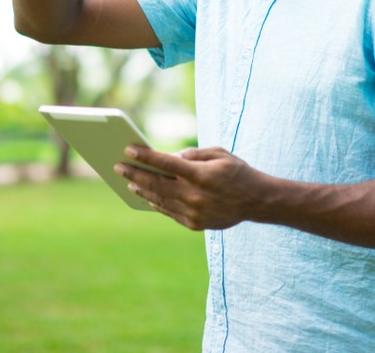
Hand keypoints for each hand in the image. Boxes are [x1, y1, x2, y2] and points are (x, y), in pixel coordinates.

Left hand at [115, 146, 268, 230]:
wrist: (256, 201)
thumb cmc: (237, 171)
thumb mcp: (219, 154)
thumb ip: (194, 154)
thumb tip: (170, 158)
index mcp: (201, 175)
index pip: (166, 164)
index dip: (146, 157)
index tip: (128, 149)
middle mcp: (195, 195)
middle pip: (157, 184)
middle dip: (135, 174)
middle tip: (117, 167)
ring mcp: (194, 212)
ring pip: (160, 200)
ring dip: (142, 190)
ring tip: (128, 182)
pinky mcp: (195, 224)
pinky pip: (170, 212)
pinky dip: (157, 203)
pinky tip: (147, 196)